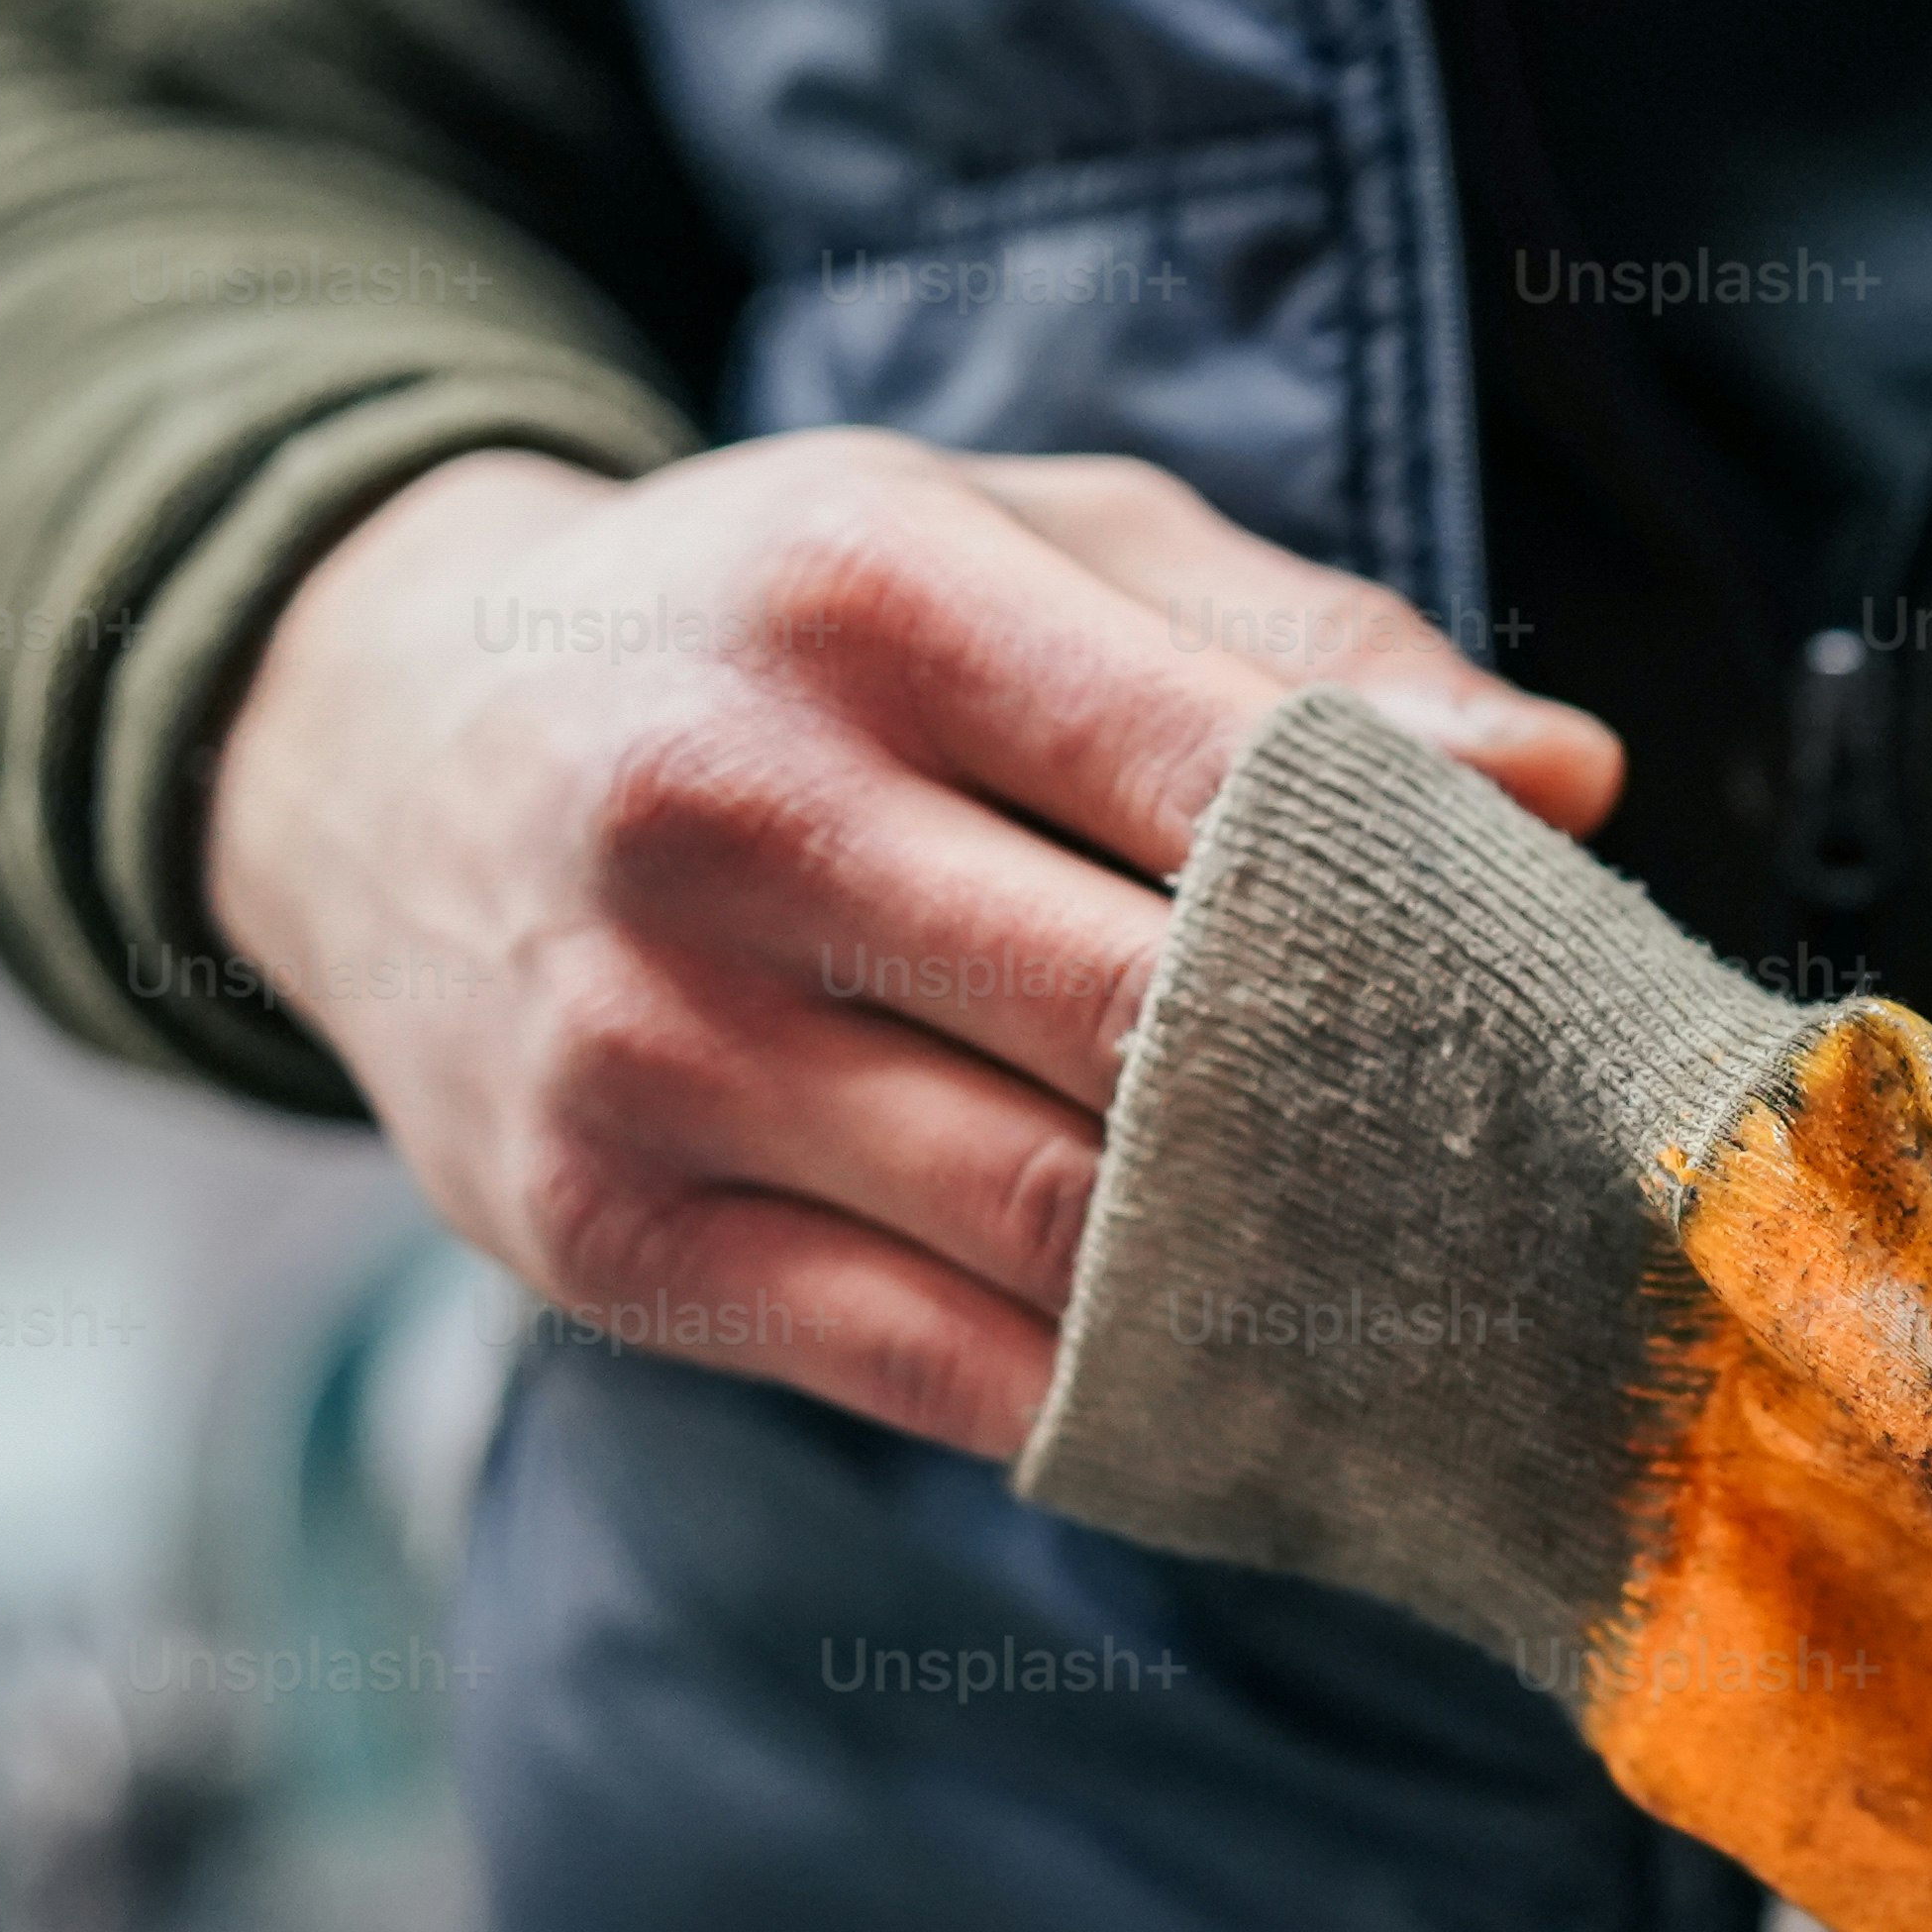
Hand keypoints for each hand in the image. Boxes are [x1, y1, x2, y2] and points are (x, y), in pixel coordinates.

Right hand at [204, 439, 1617, 1450]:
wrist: (367, 747)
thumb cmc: (771, 634)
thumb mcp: (1009, 539)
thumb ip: (1292, 645)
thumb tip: (1564, 786)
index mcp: (868, 592)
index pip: (1230, 778)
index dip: (1427, 900)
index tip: (1560, 987)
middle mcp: (729, 808)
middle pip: (1154, 1024)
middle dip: (1366, 1114)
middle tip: (1532, 1187)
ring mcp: (643, 1041)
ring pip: (1052, 1221)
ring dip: (1259, 1278)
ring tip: (1421, 1299)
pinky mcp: (595, 1232)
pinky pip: (922, 1363)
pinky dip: (1104, 1392)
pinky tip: (1229, 1379)